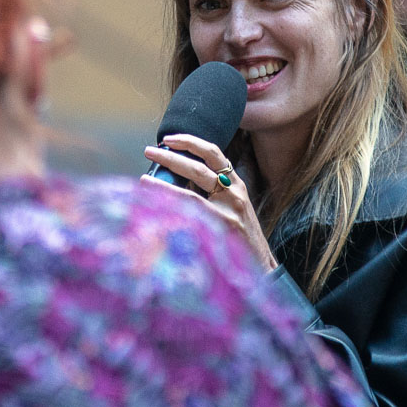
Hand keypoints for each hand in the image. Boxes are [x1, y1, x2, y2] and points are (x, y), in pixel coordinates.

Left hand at [142, 134, 278, 270]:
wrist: (262, 267)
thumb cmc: (241, 239)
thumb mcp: (232, 209)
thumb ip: (211, 194)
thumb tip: (175, 182)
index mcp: (236, 186)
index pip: (214, 155)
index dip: (191, 143)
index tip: (169, 139)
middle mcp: (233, 195)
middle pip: (200, 168)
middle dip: (172, 157)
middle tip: (150, 151)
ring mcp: (227, 214)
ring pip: (192, 190)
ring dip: (165, 183)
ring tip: (144, 178)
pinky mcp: (219, 231)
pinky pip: (190, 215)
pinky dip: (170, 206)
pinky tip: (153, 204)